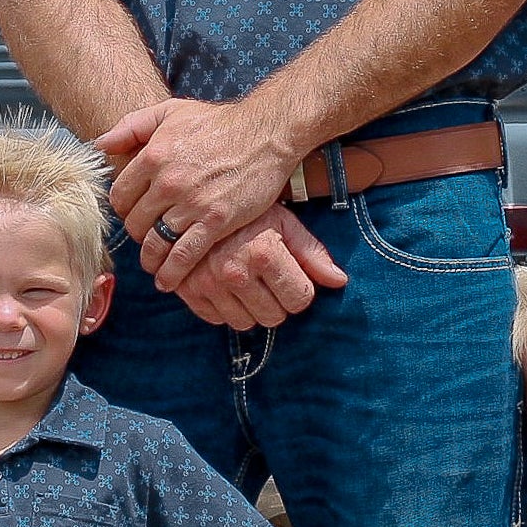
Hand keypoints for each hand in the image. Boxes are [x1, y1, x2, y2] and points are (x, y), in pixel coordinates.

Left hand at [100, 97, 298, 276]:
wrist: (266, 133)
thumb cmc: (219, 122)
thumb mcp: (171, 111)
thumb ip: (132, 125)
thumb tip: (100, 145)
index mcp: (153, 156)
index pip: (120, 197)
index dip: (124, 209)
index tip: (135, 214)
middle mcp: (168, 182)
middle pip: (135, 223)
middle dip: (138, 234)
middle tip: (148, 237)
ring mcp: (193, 204)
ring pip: (156, 243)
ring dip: (152, 259)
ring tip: (154, 265)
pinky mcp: (217, 222)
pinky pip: (185, 255)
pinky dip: (173, 272)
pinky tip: (169, 280)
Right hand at [169, 206, 348, 328]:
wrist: (196, 201)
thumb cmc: (249, 213)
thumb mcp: (284, 223)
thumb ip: (312, 253)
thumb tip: (339, 281)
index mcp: (263, 253)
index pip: (300, 300)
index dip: (300, 290)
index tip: (292, 276)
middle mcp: (234, 272)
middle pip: (274, 317)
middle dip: (277, 302)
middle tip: (269, 278)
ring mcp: (208, 283)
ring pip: (246, 324)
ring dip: (251, 308)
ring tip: (247, 280)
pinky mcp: (188, 290)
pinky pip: (217, 320)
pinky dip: (225, 307)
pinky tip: (226, 284)